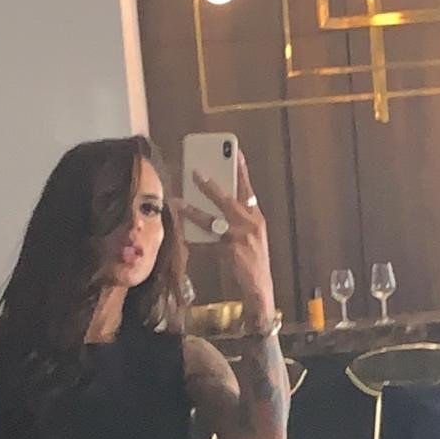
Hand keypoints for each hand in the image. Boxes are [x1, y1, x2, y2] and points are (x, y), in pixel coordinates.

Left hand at [180, 151, 275, 326]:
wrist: (260, 286)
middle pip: (228, 198)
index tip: (235, 152)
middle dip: (210, 185)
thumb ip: (237, 220)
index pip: (248, 189)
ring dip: (194, 210)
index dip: (241, 170)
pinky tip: (183, 234)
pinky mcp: (231, 250)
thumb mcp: (251, 235)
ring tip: (179, 201)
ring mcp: (240, 237)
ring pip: (213, 219)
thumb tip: (216, 206)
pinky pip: (208, 242)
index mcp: (256, 217)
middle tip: (195, 172)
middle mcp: (250, 223)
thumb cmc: (253, 260)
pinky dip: (195, 239)